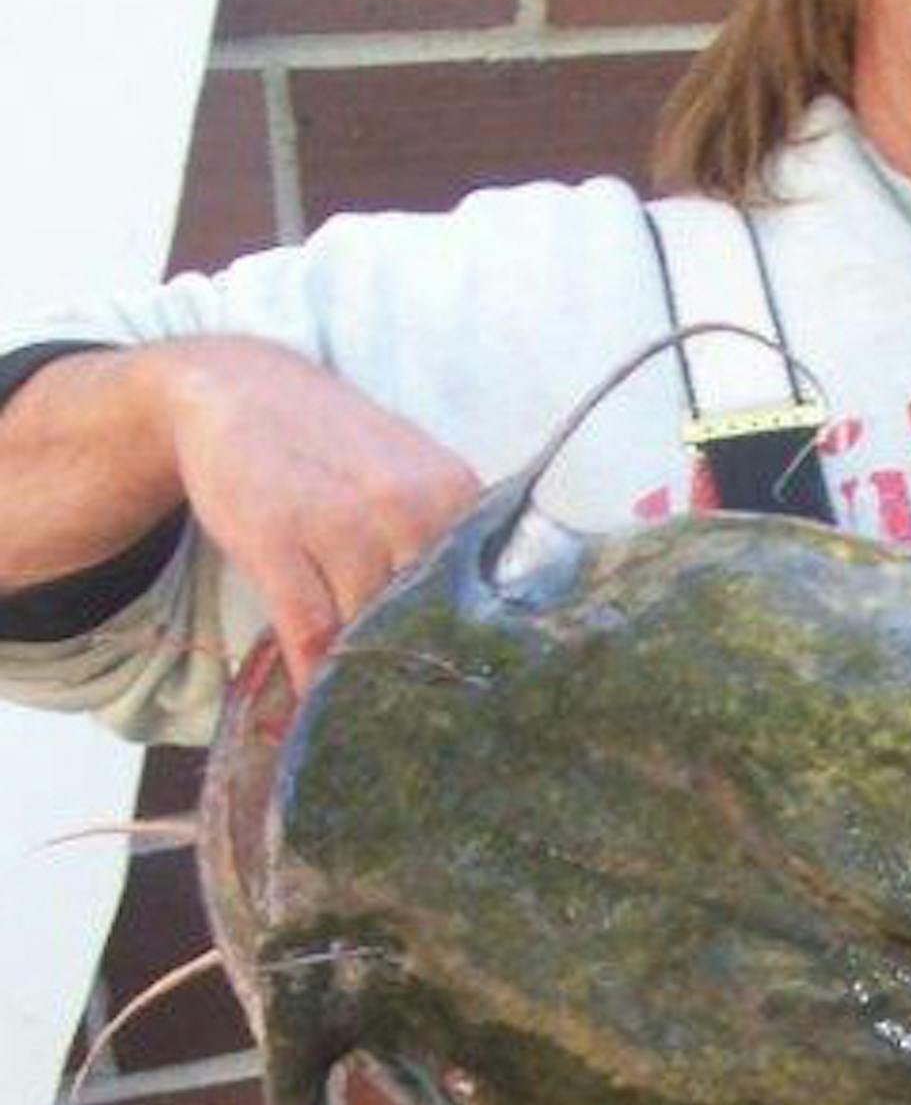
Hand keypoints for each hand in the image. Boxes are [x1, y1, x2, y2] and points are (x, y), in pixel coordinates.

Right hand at [159, 336, 479, 691]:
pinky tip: (315, 700)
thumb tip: (475, 625)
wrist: (239, 388)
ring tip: (364, 713)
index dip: (470, 647)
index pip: (477, 592)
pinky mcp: (276, 539)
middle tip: (419, 717)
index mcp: (451, 492)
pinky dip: (314, 674)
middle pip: (425, 619)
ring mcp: (339, 522)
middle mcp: (405, 506)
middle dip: (417, 669)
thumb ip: (445, 536)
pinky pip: (309, 630)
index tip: (471, 692)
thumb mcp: (412, 472)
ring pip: (368, 630)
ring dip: (363, 676)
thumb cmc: (336, 444)